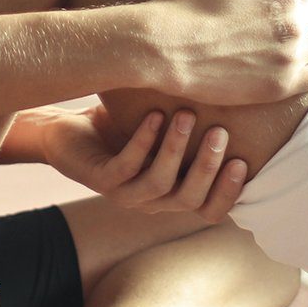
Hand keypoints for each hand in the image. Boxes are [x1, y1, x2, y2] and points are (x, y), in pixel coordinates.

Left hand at [38, 103, 248, 221]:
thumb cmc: (122, 128)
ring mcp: (124, 193)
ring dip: (176, 150)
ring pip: (159, 183)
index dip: (228, 193)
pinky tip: (154, 117)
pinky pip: (126, 167)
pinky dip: (142, 141)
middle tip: (219, 132)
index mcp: (173, 194)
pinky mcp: (99, 179)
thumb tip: (237, 96)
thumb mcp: (164, 129)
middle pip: (188, 198)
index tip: (241, 161)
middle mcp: (152, 200)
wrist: (66, 132)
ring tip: (186, 116)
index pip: (209, 210)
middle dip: (207, 166)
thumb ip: (195, 127)